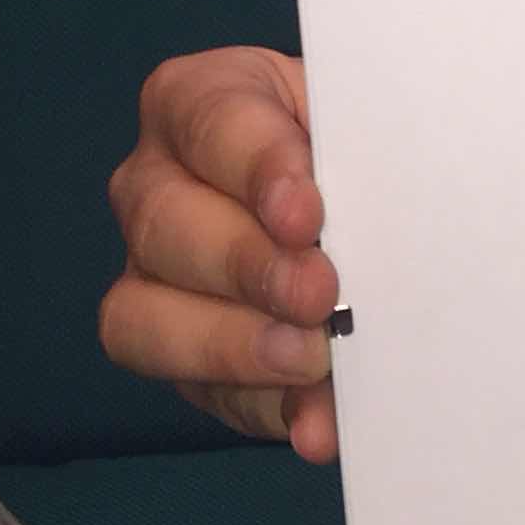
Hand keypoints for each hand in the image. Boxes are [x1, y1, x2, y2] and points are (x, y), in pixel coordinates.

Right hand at [103, 47, 339, 461]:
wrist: (378, 202)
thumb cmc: (368, 142)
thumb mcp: (370, 123)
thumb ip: (366, 148)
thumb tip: (372, 217)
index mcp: (200, 101)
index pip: (211, 121)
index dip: (258, 167)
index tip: (308, 210)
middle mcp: (156, 182)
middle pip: (166, 222)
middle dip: (247, 265)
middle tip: (321, 295)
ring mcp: (152, 273)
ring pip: (146, 315)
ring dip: (235, 345)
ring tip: (312, 361)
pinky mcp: (179, 353)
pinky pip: (200, 389)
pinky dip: (265, 407)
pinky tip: (317, 423)